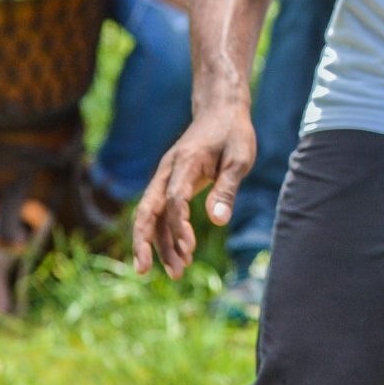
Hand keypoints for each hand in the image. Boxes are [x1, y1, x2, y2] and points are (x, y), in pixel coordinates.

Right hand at [131, 105, 256, 278]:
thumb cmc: (233, 134)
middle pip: (147, 210)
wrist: (220, 111)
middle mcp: (167, 171)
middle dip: (143, 241)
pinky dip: (168, 234)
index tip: (190, 248)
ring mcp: (165, 178)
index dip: (179, 225)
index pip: (174, 198)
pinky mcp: (170, 184)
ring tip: (177, 273)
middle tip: (144, 271)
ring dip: (161, 245)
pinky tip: (180, 255)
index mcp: (185, 162)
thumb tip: (218, 222)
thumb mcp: (239, 159)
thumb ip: (227, 189)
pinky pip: (163, 213)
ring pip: (154, 216)